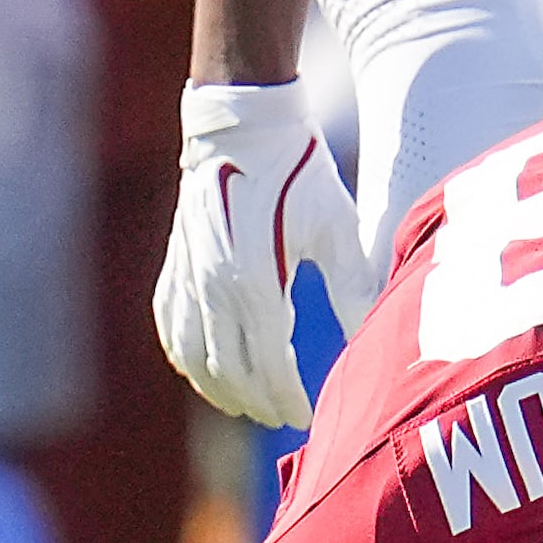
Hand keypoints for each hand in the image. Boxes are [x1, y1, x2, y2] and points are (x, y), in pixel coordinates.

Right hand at [152, 81, 379, 428]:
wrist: (241, 124)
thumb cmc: (300, 174)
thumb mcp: (338, 228)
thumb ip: (353, 288)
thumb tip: (374, 339)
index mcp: (256, 281)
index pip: (268, 364)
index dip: (287, 397)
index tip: (307, 417)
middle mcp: (213, 285)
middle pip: (229, 371)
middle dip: (258, 401)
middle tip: (285, 418)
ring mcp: (187, 275)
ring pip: (192, 357)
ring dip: (219, 389)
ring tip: (249, 406)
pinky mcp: (175, 263)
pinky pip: (169, 325)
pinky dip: (185, 358)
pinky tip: (204, 372)